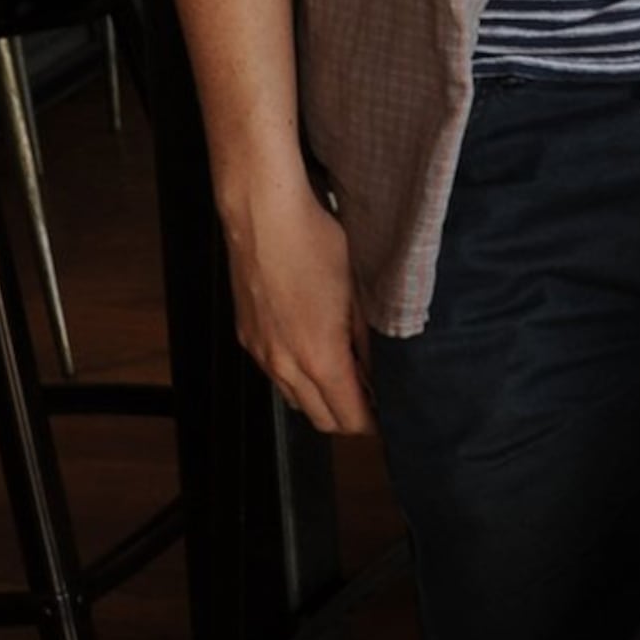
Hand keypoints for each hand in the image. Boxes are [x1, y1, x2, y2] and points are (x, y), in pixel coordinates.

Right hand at [216, 168, 372, 435]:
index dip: (374, 423)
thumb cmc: (316, 244)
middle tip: (374, 398)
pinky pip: (276, 375)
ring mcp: (261, 353)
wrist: (263, 216)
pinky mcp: (247, 337)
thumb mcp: (360, 291)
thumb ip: (371, 340)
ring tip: (349, 374)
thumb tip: (383, 371)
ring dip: (322, 398)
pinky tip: (316, 351)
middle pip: (321, 419)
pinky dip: (298, 378)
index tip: (391, 414)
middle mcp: (284, 365)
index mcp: (319, 358)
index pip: (349, 418)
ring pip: (295, 400)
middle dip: (350, 417)